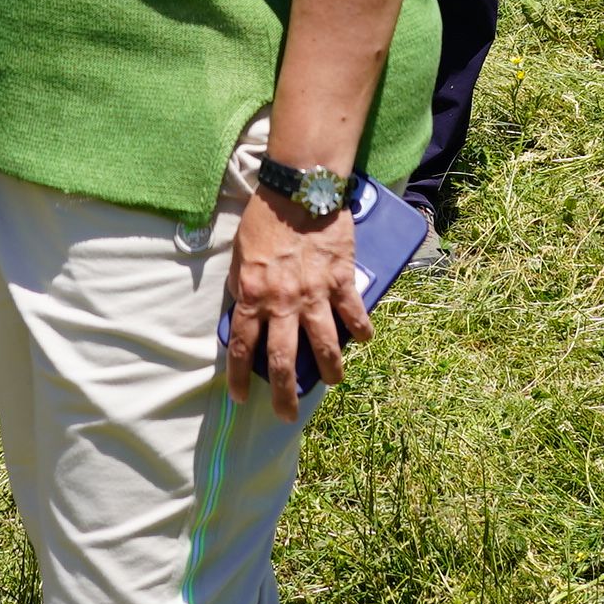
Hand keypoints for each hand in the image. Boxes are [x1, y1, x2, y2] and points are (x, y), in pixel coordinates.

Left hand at [222, 188, 367, 421]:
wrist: (300, 189)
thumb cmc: (265, 218)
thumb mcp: (240, 254)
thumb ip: (242, 286)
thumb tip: (243, 310)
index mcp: (253, 296)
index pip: (244, 347)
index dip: (241, 377)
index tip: (241, 396)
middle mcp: (283, 303)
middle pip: (284, 360)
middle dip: (285, 394)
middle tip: (286, 415)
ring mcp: (315, 294)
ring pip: (324, 346)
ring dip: (329, 370)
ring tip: (333, 382)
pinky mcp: (341, 280)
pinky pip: (354, 313)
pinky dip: (361, 329)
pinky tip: (363, 339)